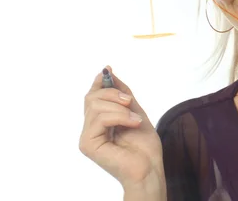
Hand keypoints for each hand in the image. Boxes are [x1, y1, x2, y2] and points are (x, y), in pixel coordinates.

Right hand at [79, 66, 163, 189]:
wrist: (149, 168)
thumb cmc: (144, 146)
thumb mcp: (135, 111)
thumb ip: (122, 94)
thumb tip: (108, 72)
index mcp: (99, 122)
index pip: (93, 96)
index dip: (100, 81)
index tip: (108, 69)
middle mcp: (90, 129)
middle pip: (91, 97)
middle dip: (113, 93)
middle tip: (129, 101)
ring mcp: (87, 137)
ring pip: (96, 105)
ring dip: (120, 108)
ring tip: (135, 120)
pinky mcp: (88, 144)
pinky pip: (99, 118)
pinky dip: (120, 117)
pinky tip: (133, 124)